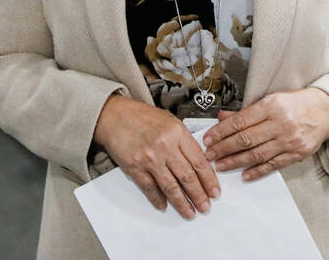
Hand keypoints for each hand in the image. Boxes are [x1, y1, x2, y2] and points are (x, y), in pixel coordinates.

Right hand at [92, 94, 220, 218]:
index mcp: (177, 133)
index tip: (214, 191)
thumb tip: (199, 161)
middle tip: (205, 206)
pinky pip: (150, 188)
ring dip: (182, 203)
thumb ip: (184, 140)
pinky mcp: (135, 167)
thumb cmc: (142, 117)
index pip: (199, 161)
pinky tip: (164, 205)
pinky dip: (158, 199)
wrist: (115, 115)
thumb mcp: (170, 121)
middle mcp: (165, 146)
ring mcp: (149, 158)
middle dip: (199, 195)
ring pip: (171, 187)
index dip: (209, 179)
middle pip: (188, 177)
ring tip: (190, 212)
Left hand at [201, 88, 328, 180]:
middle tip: (209, 155)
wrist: (325, 111)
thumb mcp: (271, 100)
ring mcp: (289, 140)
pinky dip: (257, 171)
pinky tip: (244, 175)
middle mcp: (280, 123)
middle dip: (224, 148)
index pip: (240, 121)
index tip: (208, 139)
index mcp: (271, 106)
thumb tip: (222, 118)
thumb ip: (246, 112)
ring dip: (236, 162)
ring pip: (257, 154)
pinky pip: (273, 165)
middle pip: (246, 139)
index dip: (221, 131)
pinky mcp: (296, 153)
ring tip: (220, 166)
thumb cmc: (295, 104)